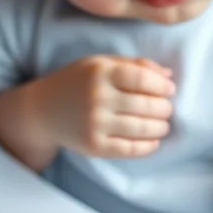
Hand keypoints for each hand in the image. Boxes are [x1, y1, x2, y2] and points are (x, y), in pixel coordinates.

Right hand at [27, 55, 175, 158]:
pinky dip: (147, 147)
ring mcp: (95, 124)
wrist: (42, 111)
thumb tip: (169, 75)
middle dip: (164, 108)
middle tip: (167, 109)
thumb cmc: (77, 82)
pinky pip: (129, 149)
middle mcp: (97, 98)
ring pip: (141, 128)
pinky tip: (154, 142)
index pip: (142, 79)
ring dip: (160, 127)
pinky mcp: (93, 146)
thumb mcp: (100, 63)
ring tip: (163, 125)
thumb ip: (134, 64)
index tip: (170, 89)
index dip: (162, 85)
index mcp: (100, 73)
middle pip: (145, 105)